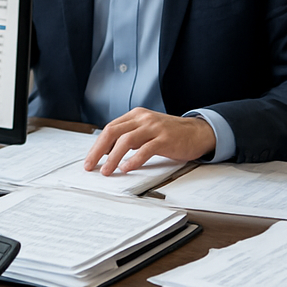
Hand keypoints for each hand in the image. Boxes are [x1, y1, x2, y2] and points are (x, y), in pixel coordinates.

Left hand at [83, 109, 214, 174]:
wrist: (197, 132)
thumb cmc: (170, 133)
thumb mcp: (147, 130)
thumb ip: (129, 136)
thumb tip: (107, 152)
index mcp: (136, 115)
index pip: (110, 128)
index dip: (97, 145)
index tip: (90, 160)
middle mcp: (143, 119)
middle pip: (113, 132)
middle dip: (98, 151)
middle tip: (91, 166)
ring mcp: (154, 128)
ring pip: (126, 141)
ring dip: (113, 157)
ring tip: (107, 171)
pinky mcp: (165, 139)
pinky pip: (145, 149)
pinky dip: (134, 160)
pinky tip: (126, 168)